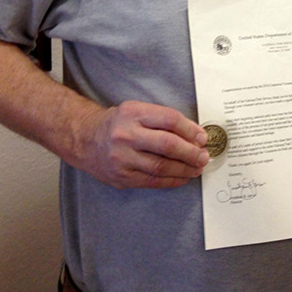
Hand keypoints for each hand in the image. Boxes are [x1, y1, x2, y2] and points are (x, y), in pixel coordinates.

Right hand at [76, 100, 209, 188]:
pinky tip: (182, 177)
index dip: (190, 130)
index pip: (169, 120)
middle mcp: (126, 135)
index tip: (203, 137)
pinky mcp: (121, 177)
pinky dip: (171, 180)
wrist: (87, 139)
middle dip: (190, 152)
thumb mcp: (138, 110)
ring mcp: (122, 158)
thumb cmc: (119, 123)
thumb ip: (163, 119)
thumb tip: (194, 134)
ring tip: (197, 168)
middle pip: (167, 145)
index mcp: (133, 113)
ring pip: (161, 166)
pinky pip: (152, 181)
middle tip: (204, 156)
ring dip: (184, 169)